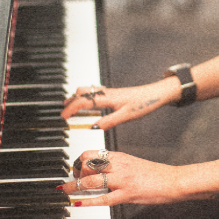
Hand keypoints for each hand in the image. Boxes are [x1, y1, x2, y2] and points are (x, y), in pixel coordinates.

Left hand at [58, 150, 180, 205]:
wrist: (172, 180)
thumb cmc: (154, 173)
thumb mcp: (132, 163)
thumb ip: (117, 165)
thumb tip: (102, 169)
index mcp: (119, 156)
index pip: (91, 153)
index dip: (78, 161)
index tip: (74, 169)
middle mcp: (118, 165)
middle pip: (87, 164)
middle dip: (74, 173)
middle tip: (70, 181)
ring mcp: (122, 180)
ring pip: (92, 181)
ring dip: (74, 186)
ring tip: (64, 191)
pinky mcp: (127, 194)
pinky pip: (104, 199)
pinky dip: (88, 202)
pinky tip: (78, 204)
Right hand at [61, 79, 180, 129]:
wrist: (156, 94)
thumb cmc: (143, 103)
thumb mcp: (126, 116)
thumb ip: (109, 121)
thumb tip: (93, 127)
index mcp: (107, 98)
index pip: (83, 101)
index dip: (71, 109)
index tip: (62, 118)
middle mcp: (106, 92)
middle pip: (81, 91)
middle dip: (70, 101)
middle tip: (63, 113)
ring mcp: (109, 91)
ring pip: (87, 90)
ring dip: (77, 98)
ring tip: (71, 109)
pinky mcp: (113, 93)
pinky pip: (94, 93)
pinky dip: (86, 98)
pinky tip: (87, 106)